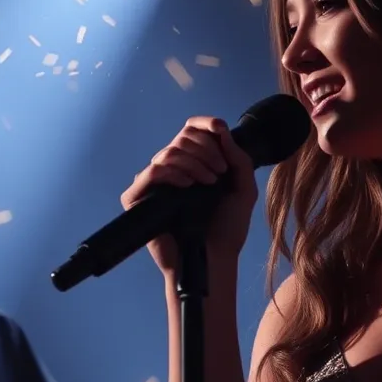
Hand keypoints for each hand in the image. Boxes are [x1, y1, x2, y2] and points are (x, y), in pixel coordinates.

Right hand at [123, 116, 258, 273]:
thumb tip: (220, 130)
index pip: (190, 130)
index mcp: (192, 164)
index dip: (204, 123)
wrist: (214, 257)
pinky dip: (171, 173)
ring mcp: (153, 184)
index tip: (220, 129)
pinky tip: (188, 185)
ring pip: (168, 152)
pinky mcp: (138, 198)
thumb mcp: (243, 188)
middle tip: (220, 173)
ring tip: (209, 183)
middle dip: (206, 150)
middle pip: (181, 138)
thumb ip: (238, 158)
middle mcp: (171, 170)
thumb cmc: (227, 228)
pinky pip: (151, 171)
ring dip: (193, 162)